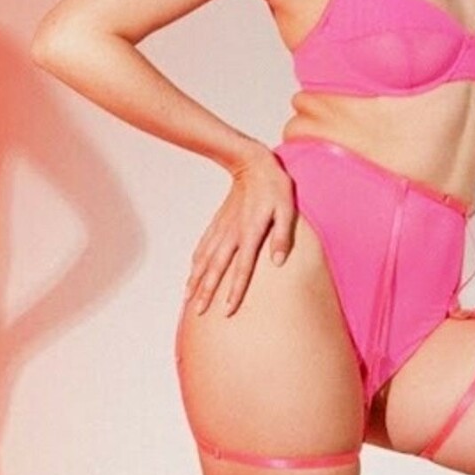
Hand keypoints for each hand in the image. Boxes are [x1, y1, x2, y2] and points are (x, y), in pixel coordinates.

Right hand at [184, 143, 296, 315]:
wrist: (251, 163)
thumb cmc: (274, 186)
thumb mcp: (287, 209)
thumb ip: (283, 236)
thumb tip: (279, 262)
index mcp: (250, 234)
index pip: (242, 269)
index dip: (234, 291)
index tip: (227, 310)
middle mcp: (232, 235)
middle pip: (217, 269)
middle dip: (207, 292)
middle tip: (198, 312)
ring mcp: (222, 229)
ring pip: (205, 259)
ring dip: (196, 280)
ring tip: (187, 298)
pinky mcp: (218, 222)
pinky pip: (204, 246)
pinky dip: (196, 261)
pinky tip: (192, 272)